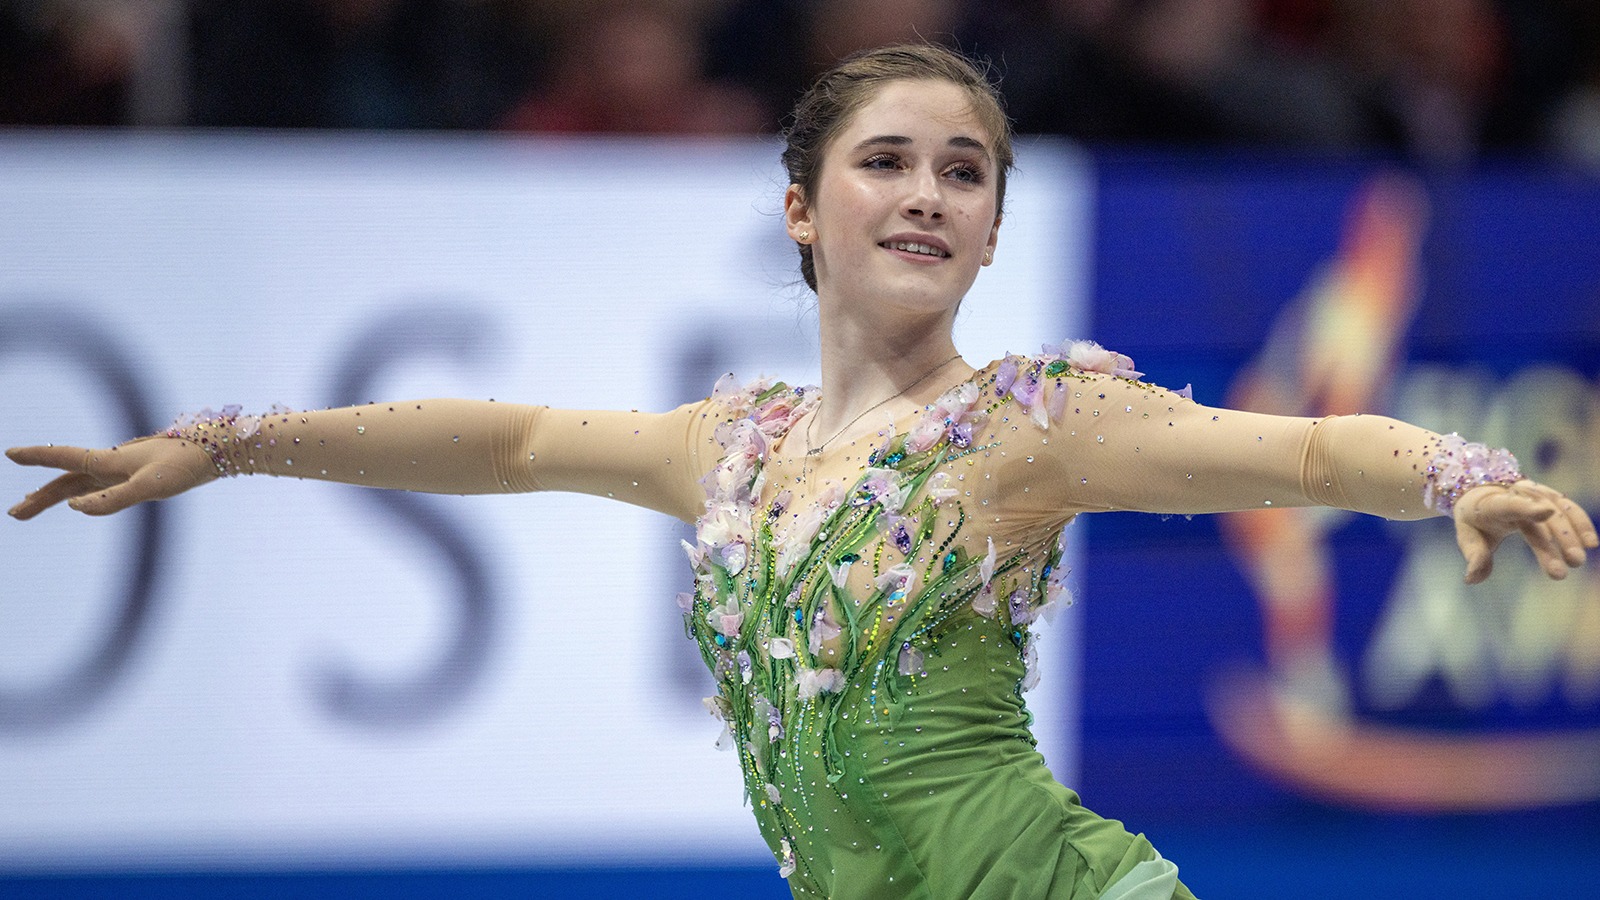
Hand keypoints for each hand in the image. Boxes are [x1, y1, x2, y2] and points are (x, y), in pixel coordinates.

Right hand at [6, 437, 217, 518]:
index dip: (37, 457)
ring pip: (79, 484)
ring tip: (30, 506)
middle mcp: (111, 464)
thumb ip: (113, 499)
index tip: (10, 453)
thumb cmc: (183, 466)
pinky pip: (98, 487)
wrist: (215, 452)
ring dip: (54, 496)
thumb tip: (73, 508)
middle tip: (14, 513)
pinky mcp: (137, 478)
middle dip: (38, 496)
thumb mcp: (149, 486)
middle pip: (65, 481)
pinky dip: (81, 494)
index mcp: (108, 462)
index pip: (63, 458)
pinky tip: (79, 500)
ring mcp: (122, 471)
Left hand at [1454, 480, 1597, 583]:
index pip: (1509, 505)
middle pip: (1540, 518)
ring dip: (1573, 533)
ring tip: (1579, 559)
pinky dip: (1580, 523)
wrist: (1481, 492)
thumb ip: (1474, 555)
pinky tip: (1590, 543)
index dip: (1526, 508)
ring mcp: (1535, 494)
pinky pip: (1567, 509)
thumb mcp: (1466, 534)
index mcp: (1492, 503)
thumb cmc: (1474, 518)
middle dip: (1558, 539)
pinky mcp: (1549, 497)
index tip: (1545, 512)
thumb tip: (1471, 579)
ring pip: (1558, 510)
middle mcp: (1516, 495)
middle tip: (1572, 562)